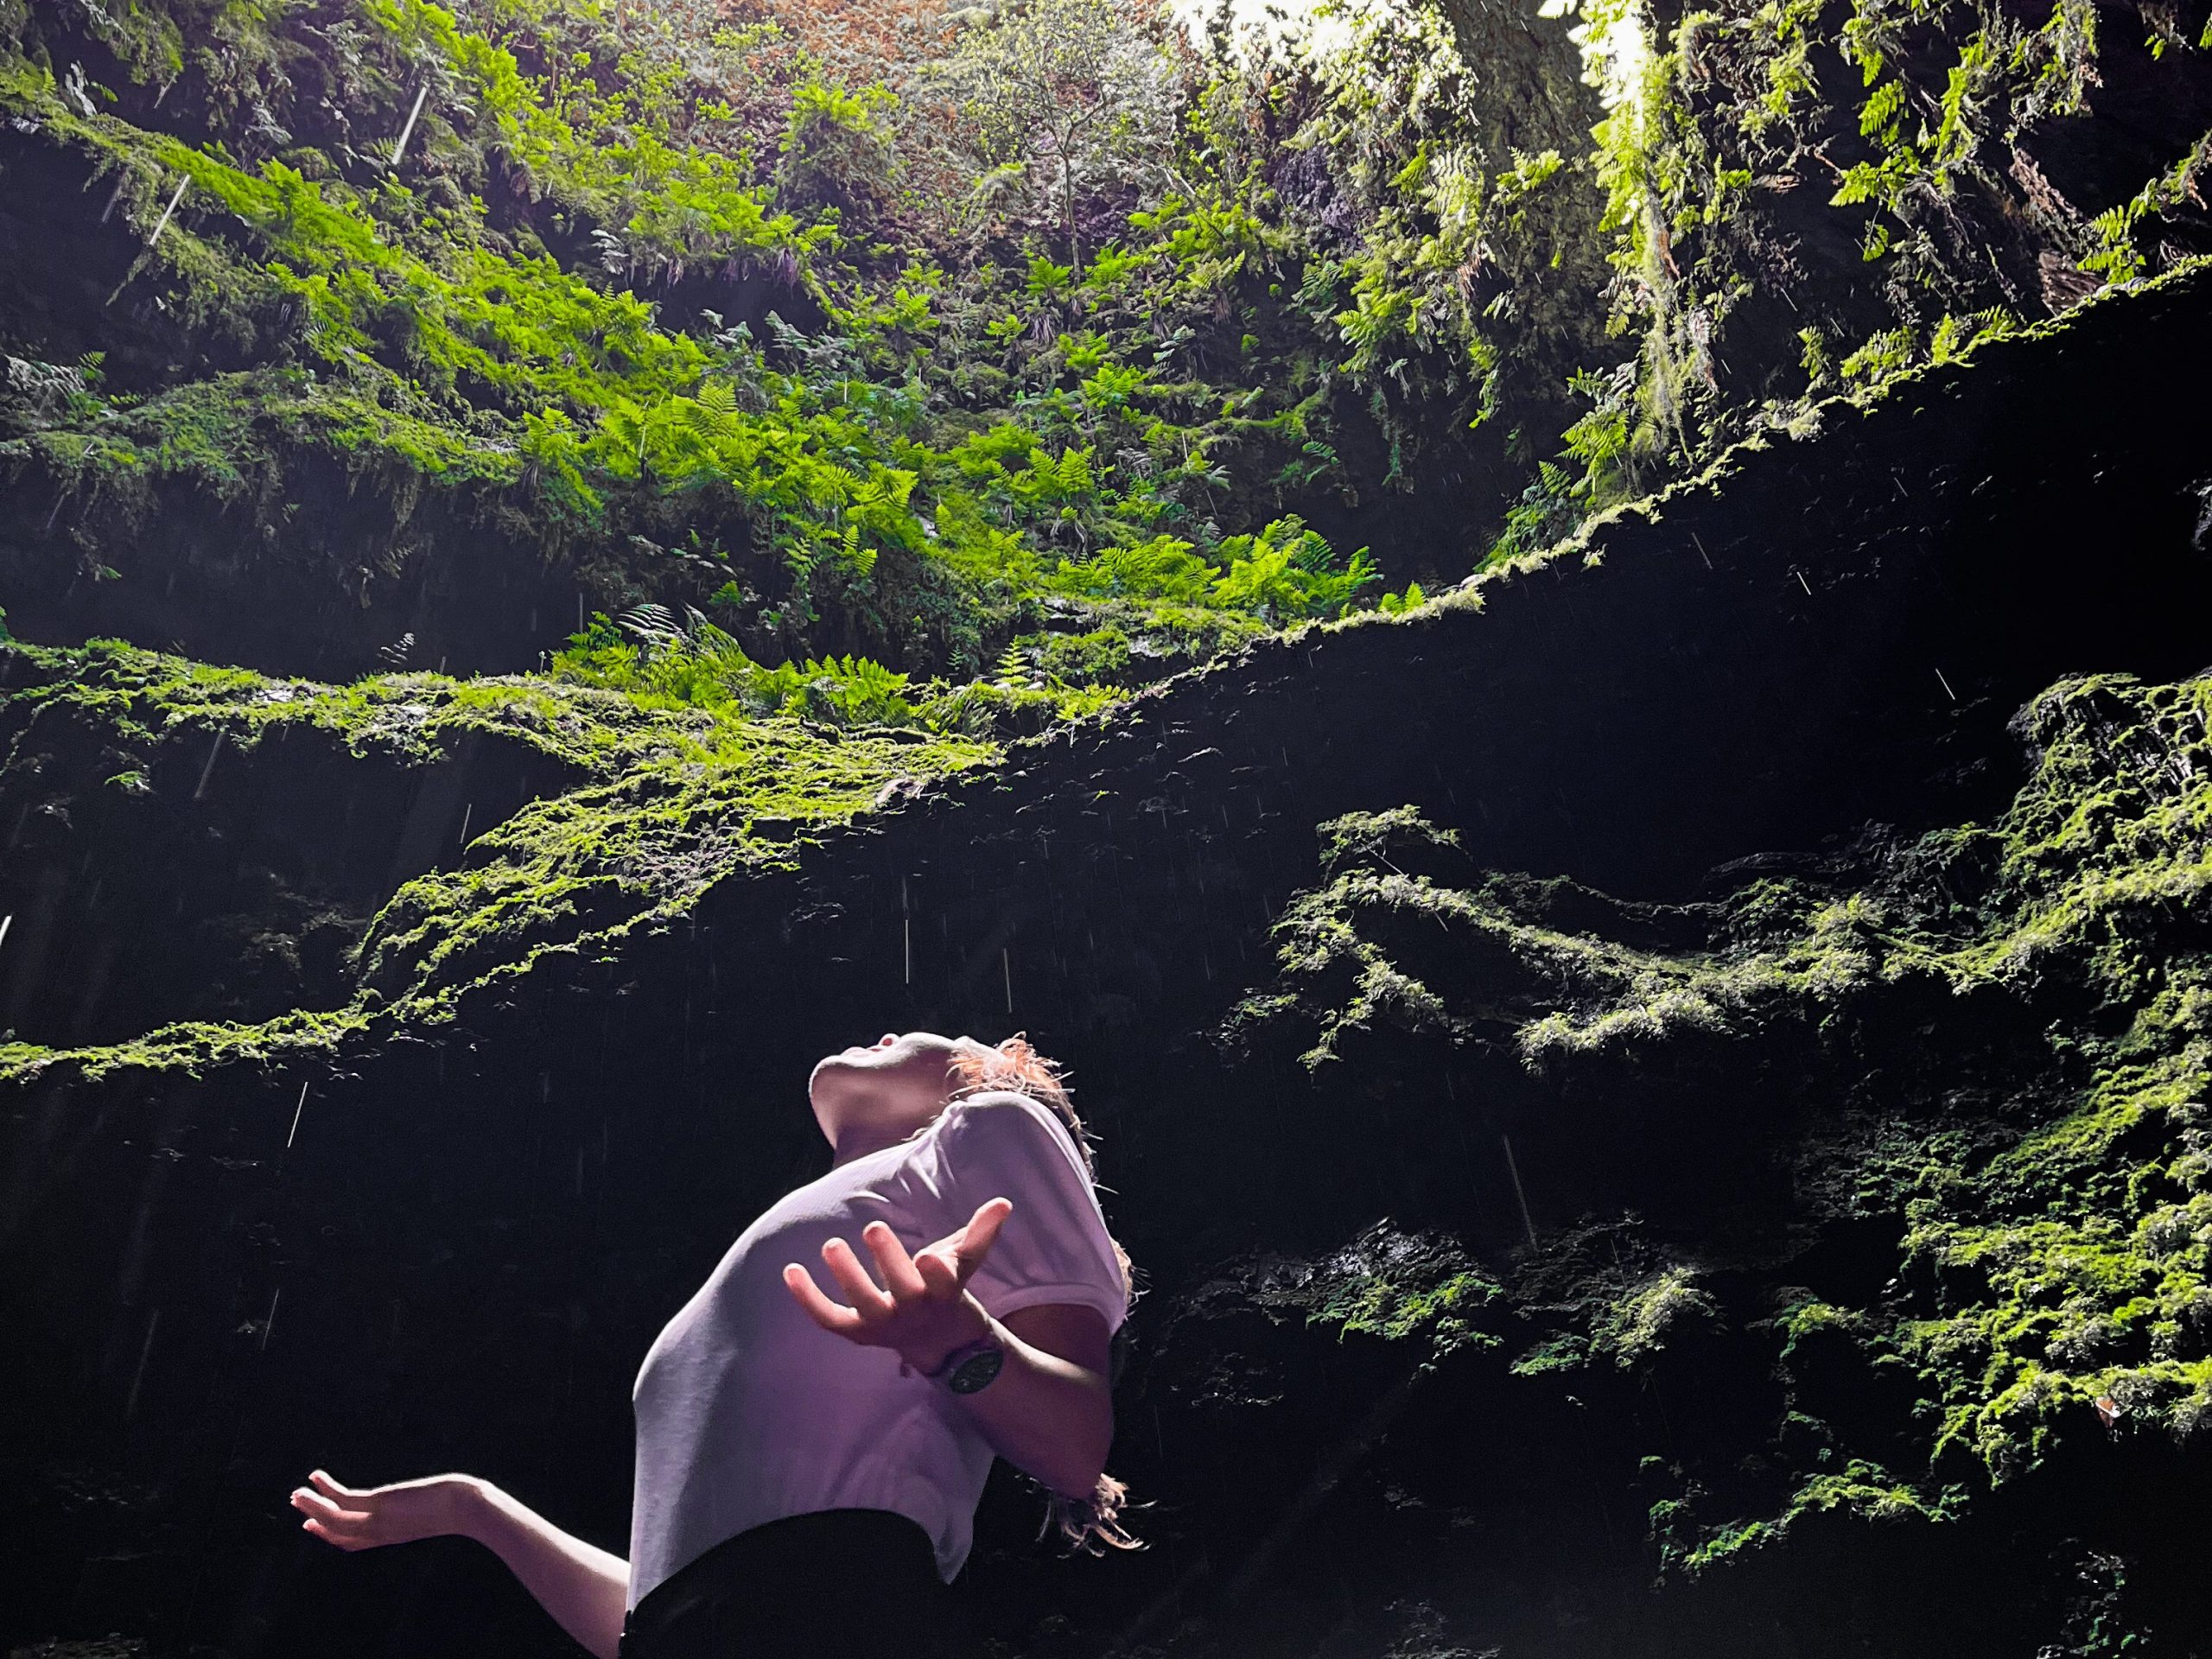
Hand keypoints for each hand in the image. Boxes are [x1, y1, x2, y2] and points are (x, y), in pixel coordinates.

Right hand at [289, 1469, 476, 1550]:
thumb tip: (439, 1493)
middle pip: (338, 1532)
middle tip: (298, 1505)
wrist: (467, 1507)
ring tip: (295, 1493)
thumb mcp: (440, 1508)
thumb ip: (428, 1505)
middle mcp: (379, 1533)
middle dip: (316, 1520)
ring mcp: (377, 1521)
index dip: (330, 1534)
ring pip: (334, 1518)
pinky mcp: (379, 1506)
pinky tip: (315, 1477)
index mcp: (391, 1535)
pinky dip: (325, 1490)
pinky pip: (343, 1501)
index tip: (312, 1524)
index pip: (352, 1541)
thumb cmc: (461, 1506)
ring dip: (311, 1505)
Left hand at [782, 1198, 1011, 1372]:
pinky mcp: (857, 1332)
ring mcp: (883, 1324)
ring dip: (847, 1276)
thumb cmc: (948, 1289)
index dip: (936, 1271)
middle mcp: (913, 1310)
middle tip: (873, 1228)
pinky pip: (829, 1318)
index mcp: (943, 1292)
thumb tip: (1003, 1203)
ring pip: (864, 1305)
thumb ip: (980, 1233)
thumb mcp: (966, 1264)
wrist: (938, 1343)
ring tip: (832, 1244)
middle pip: (902, 1291)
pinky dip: (807, 1298)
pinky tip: (789, 1270)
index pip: (942, 1283)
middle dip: (888, 1262)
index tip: (928, 1253)